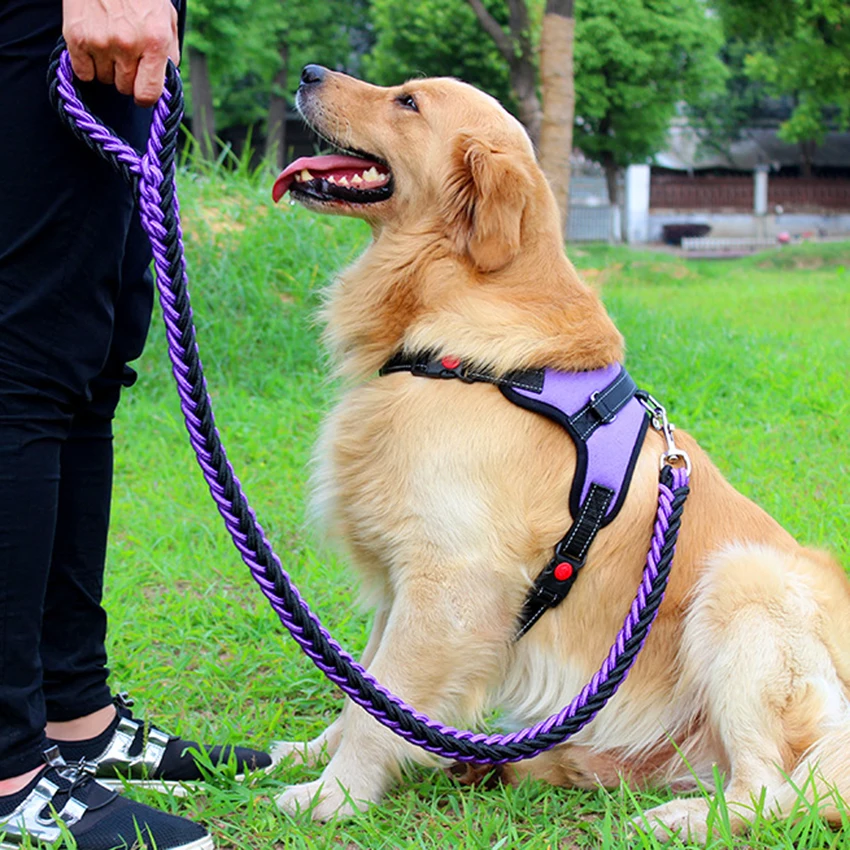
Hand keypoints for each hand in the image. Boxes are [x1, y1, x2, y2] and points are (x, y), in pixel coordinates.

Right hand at [63, 0, 179, 106]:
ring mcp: (100, 42)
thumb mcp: (166, 18)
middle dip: (127, 78)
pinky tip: (93, 49)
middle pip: (125, 88)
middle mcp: (127, 45)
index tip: (143, 92)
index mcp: (154, 42)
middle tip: (126, 58)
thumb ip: (169, 53)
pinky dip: (87, 66)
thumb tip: (165, 83)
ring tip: (109, 44)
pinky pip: (83, 73)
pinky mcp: (76, 37)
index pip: (149, 93)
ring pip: (105, 80)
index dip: (146, 97)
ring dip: (107, 69)